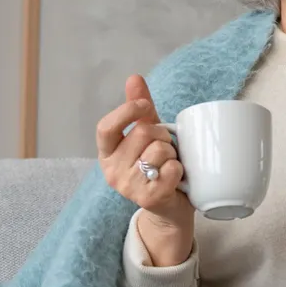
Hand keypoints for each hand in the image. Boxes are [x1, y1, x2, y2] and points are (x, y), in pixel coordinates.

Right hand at [97, 75, 195, 263]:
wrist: (169, 209)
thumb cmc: (157, 166)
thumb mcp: (147, 135)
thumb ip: (139, 109)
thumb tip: (134, 77)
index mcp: (107, 153)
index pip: (105, 127)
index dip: (126, 112)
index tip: (144, 106)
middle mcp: (111, 170)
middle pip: (143, 134)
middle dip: (163, 135)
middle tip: (167, 147)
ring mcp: (128, 187)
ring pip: (159, 151)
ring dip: (173, 153)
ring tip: (169, 164)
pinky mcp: (148, 198)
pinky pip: (171, 169)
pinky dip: (180, 169)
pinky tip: (175, 178)